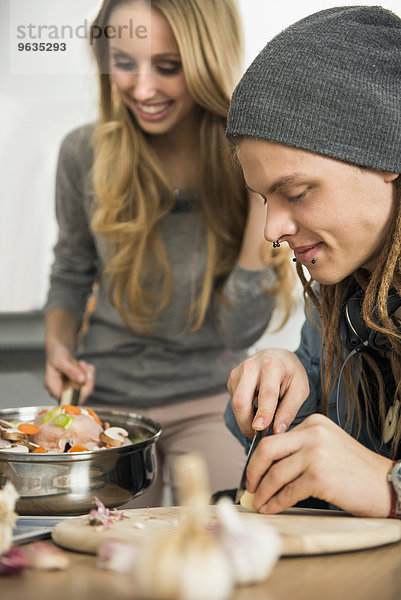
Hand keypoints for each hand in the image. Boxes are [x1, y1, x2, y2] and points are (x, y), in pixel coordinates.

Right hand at [45, 342, 94, 403]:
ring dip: (88, 375)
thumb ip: (71, 370)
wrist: (60, 348)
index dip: (78, 392)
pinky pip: (87, 383)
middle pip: (79, 396)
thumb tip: (81, 380)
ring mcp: (69, 388)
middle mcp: (61, 390)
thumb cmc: (57, 353)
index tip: (84, 379)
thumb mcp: (62, 360)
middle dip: (86, 381)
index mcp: (52, 387)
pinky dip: (88, 373)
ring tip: (82, 363)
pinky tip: (83, 365)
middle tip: (85, 367)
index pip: (67, 399)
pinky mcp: (76, 385)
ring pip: (85, 389)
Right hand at [227, 348, 308, 437]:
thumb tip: (277, 431)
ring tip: (260, 423)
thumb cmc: (290, 374)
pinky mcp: (232, 378)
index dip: (263, 413)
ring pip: (235, 404)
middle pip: (241, 401)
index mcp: (272, 366)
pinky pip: (233, 401)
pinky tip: (254, 409)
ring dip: (244, 419)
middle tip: (257, 436)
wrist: (277, 357)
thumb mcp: (300, 389)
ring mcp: (238, 372)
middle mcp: (251, 366)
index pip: (266, 394)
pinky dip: (243, 411)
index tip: (260, 429)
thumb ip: (289, 411)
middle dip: (246, 423)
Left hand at [247, 413, 392, 517]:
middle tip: (249, 486)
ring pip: (275, 473)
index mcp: (313, 423)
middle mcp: (312, 434)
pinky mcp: (318, 477)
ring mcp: (315, 454)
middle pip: (266, 449)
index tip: (253, 472)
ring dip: (263, 492)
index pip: (274, 437)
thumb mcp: (327, 444)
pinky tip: (272, 508)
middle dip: (253, 471)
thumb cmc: (355, 470)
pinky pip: (287, 492)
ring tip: (259, 502)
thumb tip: (268, 465)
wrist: (386, 484)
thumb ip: (301, 447)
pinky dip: (276, 502)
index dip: (258, 458)